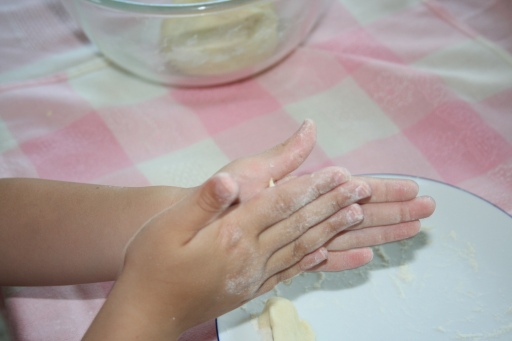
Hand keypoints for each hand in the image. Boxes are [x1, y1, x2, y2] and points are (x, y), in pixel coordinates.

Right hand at [91, 167, 371, 338]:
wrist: (147, 313)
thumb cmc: (150, 267)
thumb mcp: (167, 227)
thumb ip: (203, 202)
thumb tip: (229, 180)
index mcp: (231, 234)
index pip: (281, 203)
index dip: (312, 185)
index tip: (339, 172)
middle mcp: (250, 256)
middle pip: (299, 223)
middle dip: (332, 203)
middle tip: (362, 188)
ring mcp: (254, 276)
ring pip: (302, 247)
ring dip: (331, 228)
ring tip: (356, 214)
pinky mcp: (251, 289)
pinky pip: (290, 272)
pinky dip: (312, 260)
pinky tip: (326, 253)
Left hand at [215, 120, 435, 271]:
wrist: (192, 225)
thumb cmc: (217, 195)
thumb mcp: (254, 170)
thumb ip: (286, 156)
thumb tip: (311, 125)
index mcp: (303, 191)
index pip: (352, 188)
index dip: (384, 188)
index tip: (413, 188)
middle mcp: (306, 213)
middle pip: (359, 212)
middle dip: (393, 211)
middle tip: (428, 212)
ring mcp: (298, 236)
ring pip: (347, 235)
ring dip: (380, 234)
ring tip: (412, 233)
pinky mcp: (284, 256)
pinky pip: (319, 260)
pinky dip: (342, 259)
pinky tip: (365, 257)